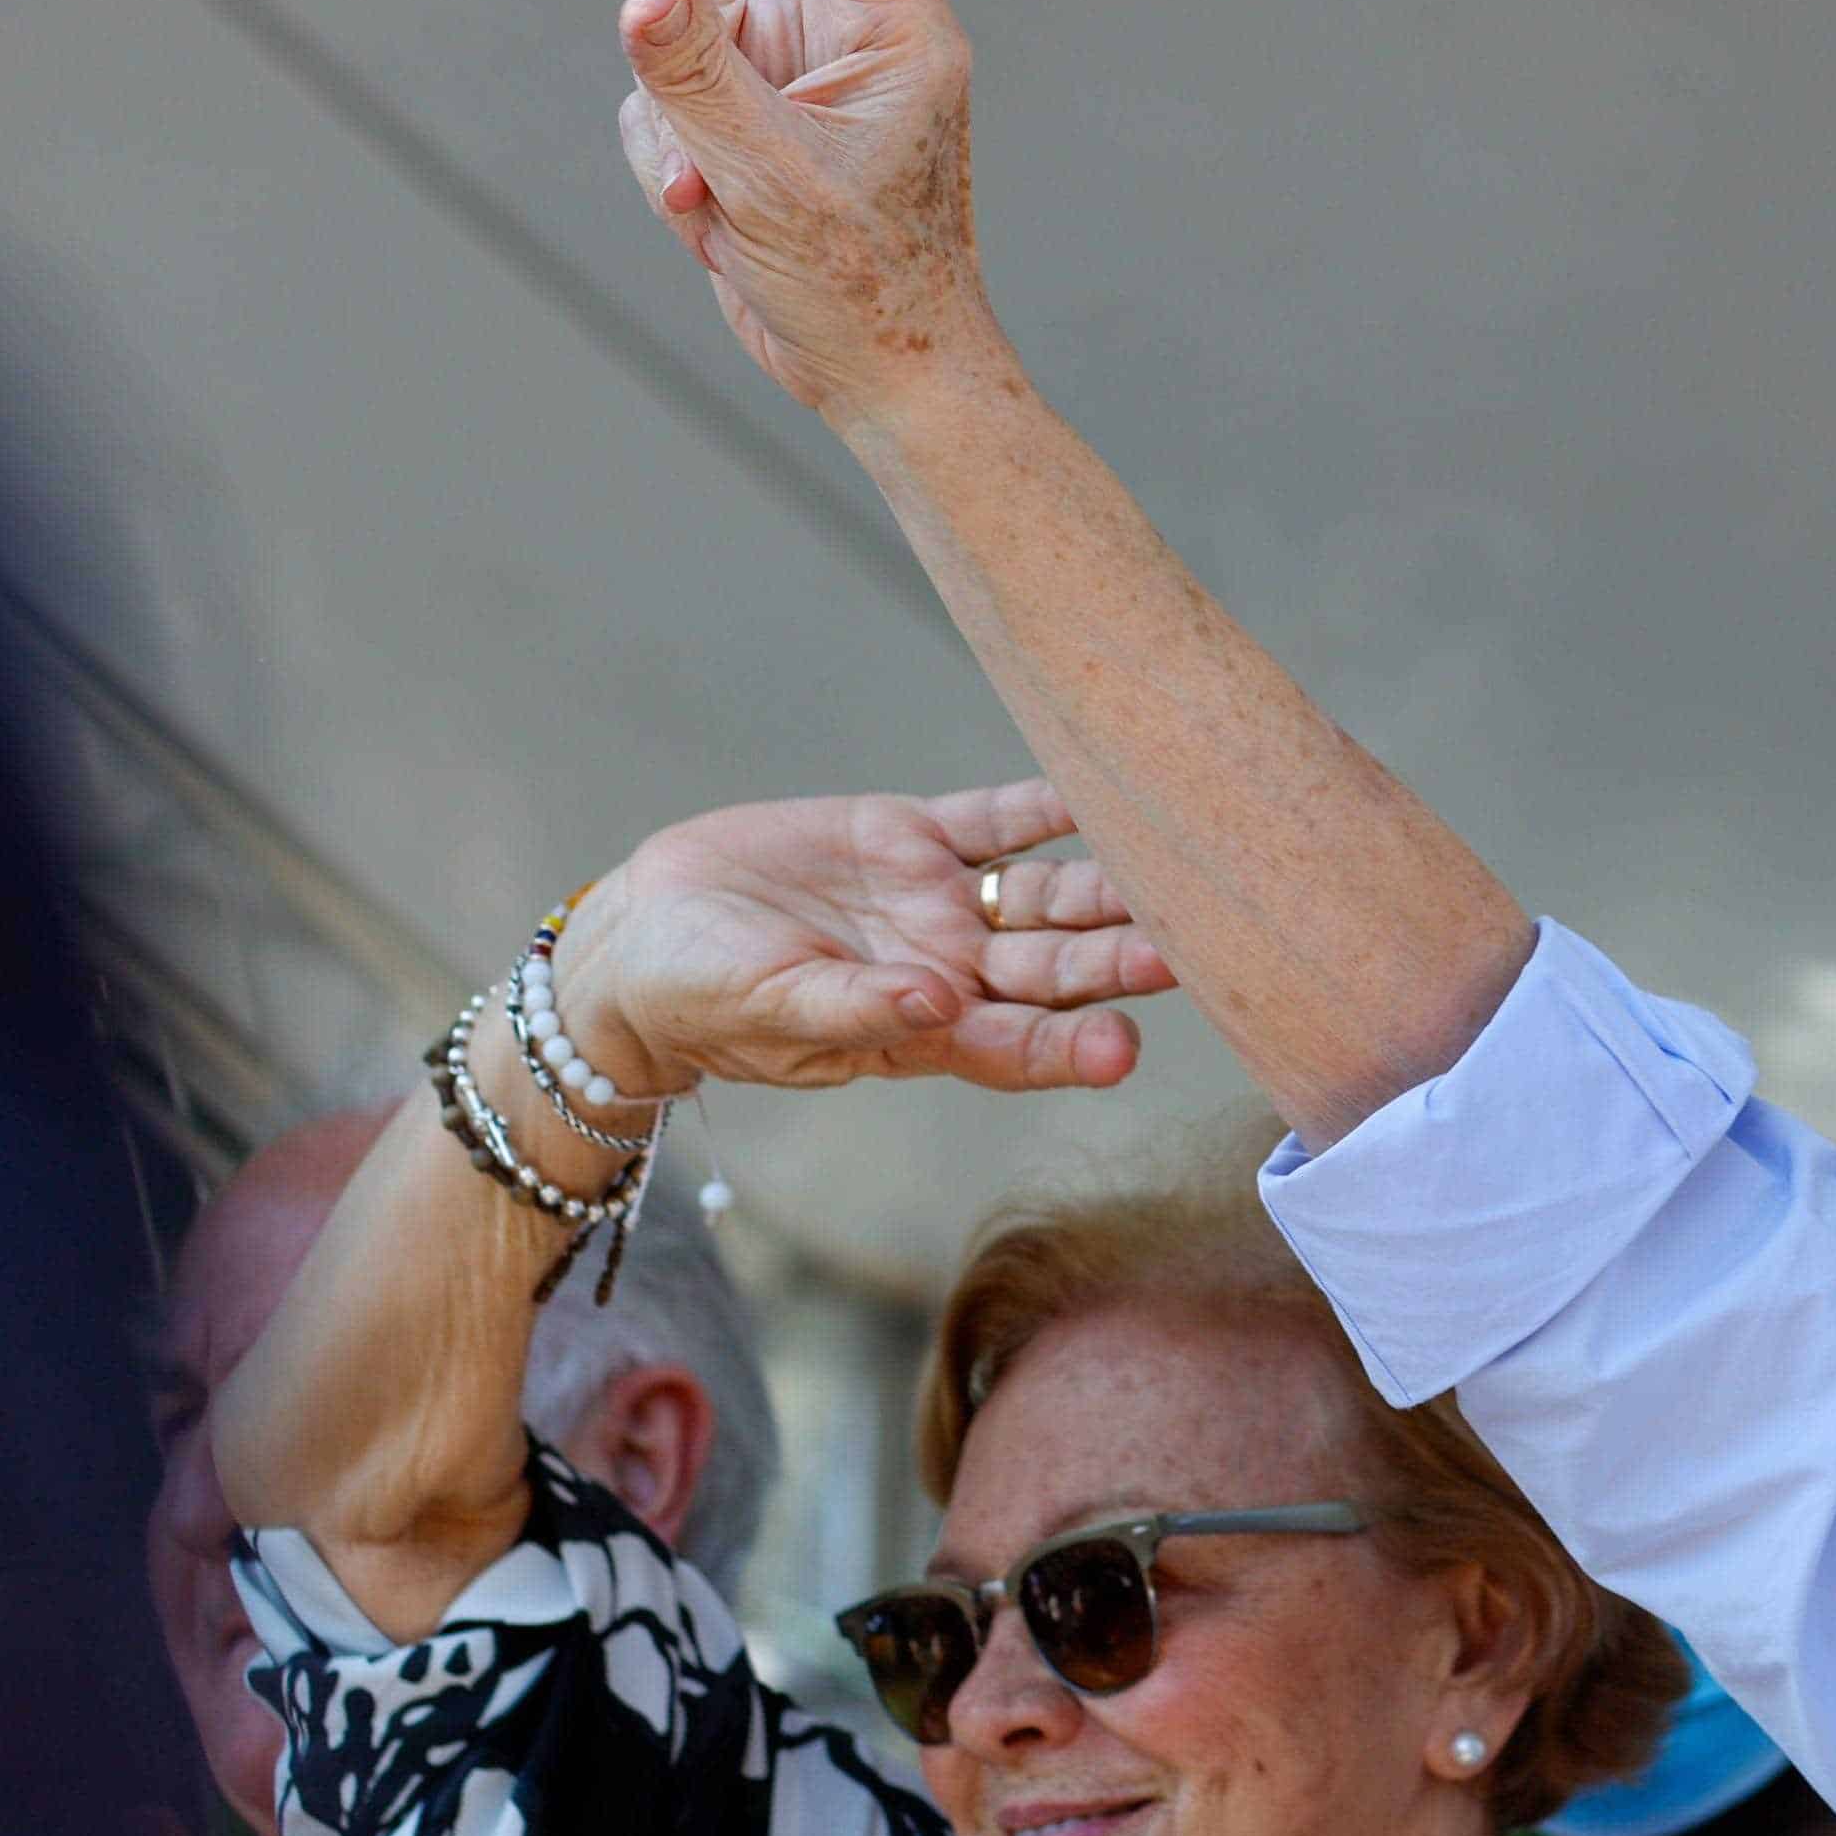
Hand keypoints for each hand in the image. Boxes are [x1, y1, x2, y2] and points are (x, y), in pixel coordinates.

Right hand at [548, 781, 1173, 1099]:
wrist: (646, 937)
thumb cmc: (703, 1000)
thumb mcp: (772, 1010)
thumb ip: (859, 1010)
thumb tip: (937, 1006)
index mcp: (926, 1030)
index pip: (1020, 1045)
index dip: (1073, 1048)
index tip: (1123, 1049)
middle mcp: (954, 968)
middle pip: (1057, 965)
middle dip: (1121, 958)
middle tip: (1189, 949)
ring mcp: (941, 901)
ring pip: (1047, 893)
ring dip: (1108, 883)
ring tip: (1172, 864)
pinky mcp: (914, 838)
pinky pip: (998, 819)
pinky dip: (1048, 804)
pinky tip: (1103, 786)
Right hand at [615, 0, 997, 427]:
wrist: (880, 375)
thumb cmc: (867, 286)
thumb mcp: (775, 185)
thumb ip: (699, 83)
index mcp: (885, 21)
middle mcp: (834, 24)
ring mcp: (785, 66)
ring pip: (670, 40)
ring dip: (676, 132)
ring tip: (730, 205)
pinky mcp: (742, 115)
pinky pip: (657, 110)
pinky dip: (670, 172)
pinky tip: (717, 225)